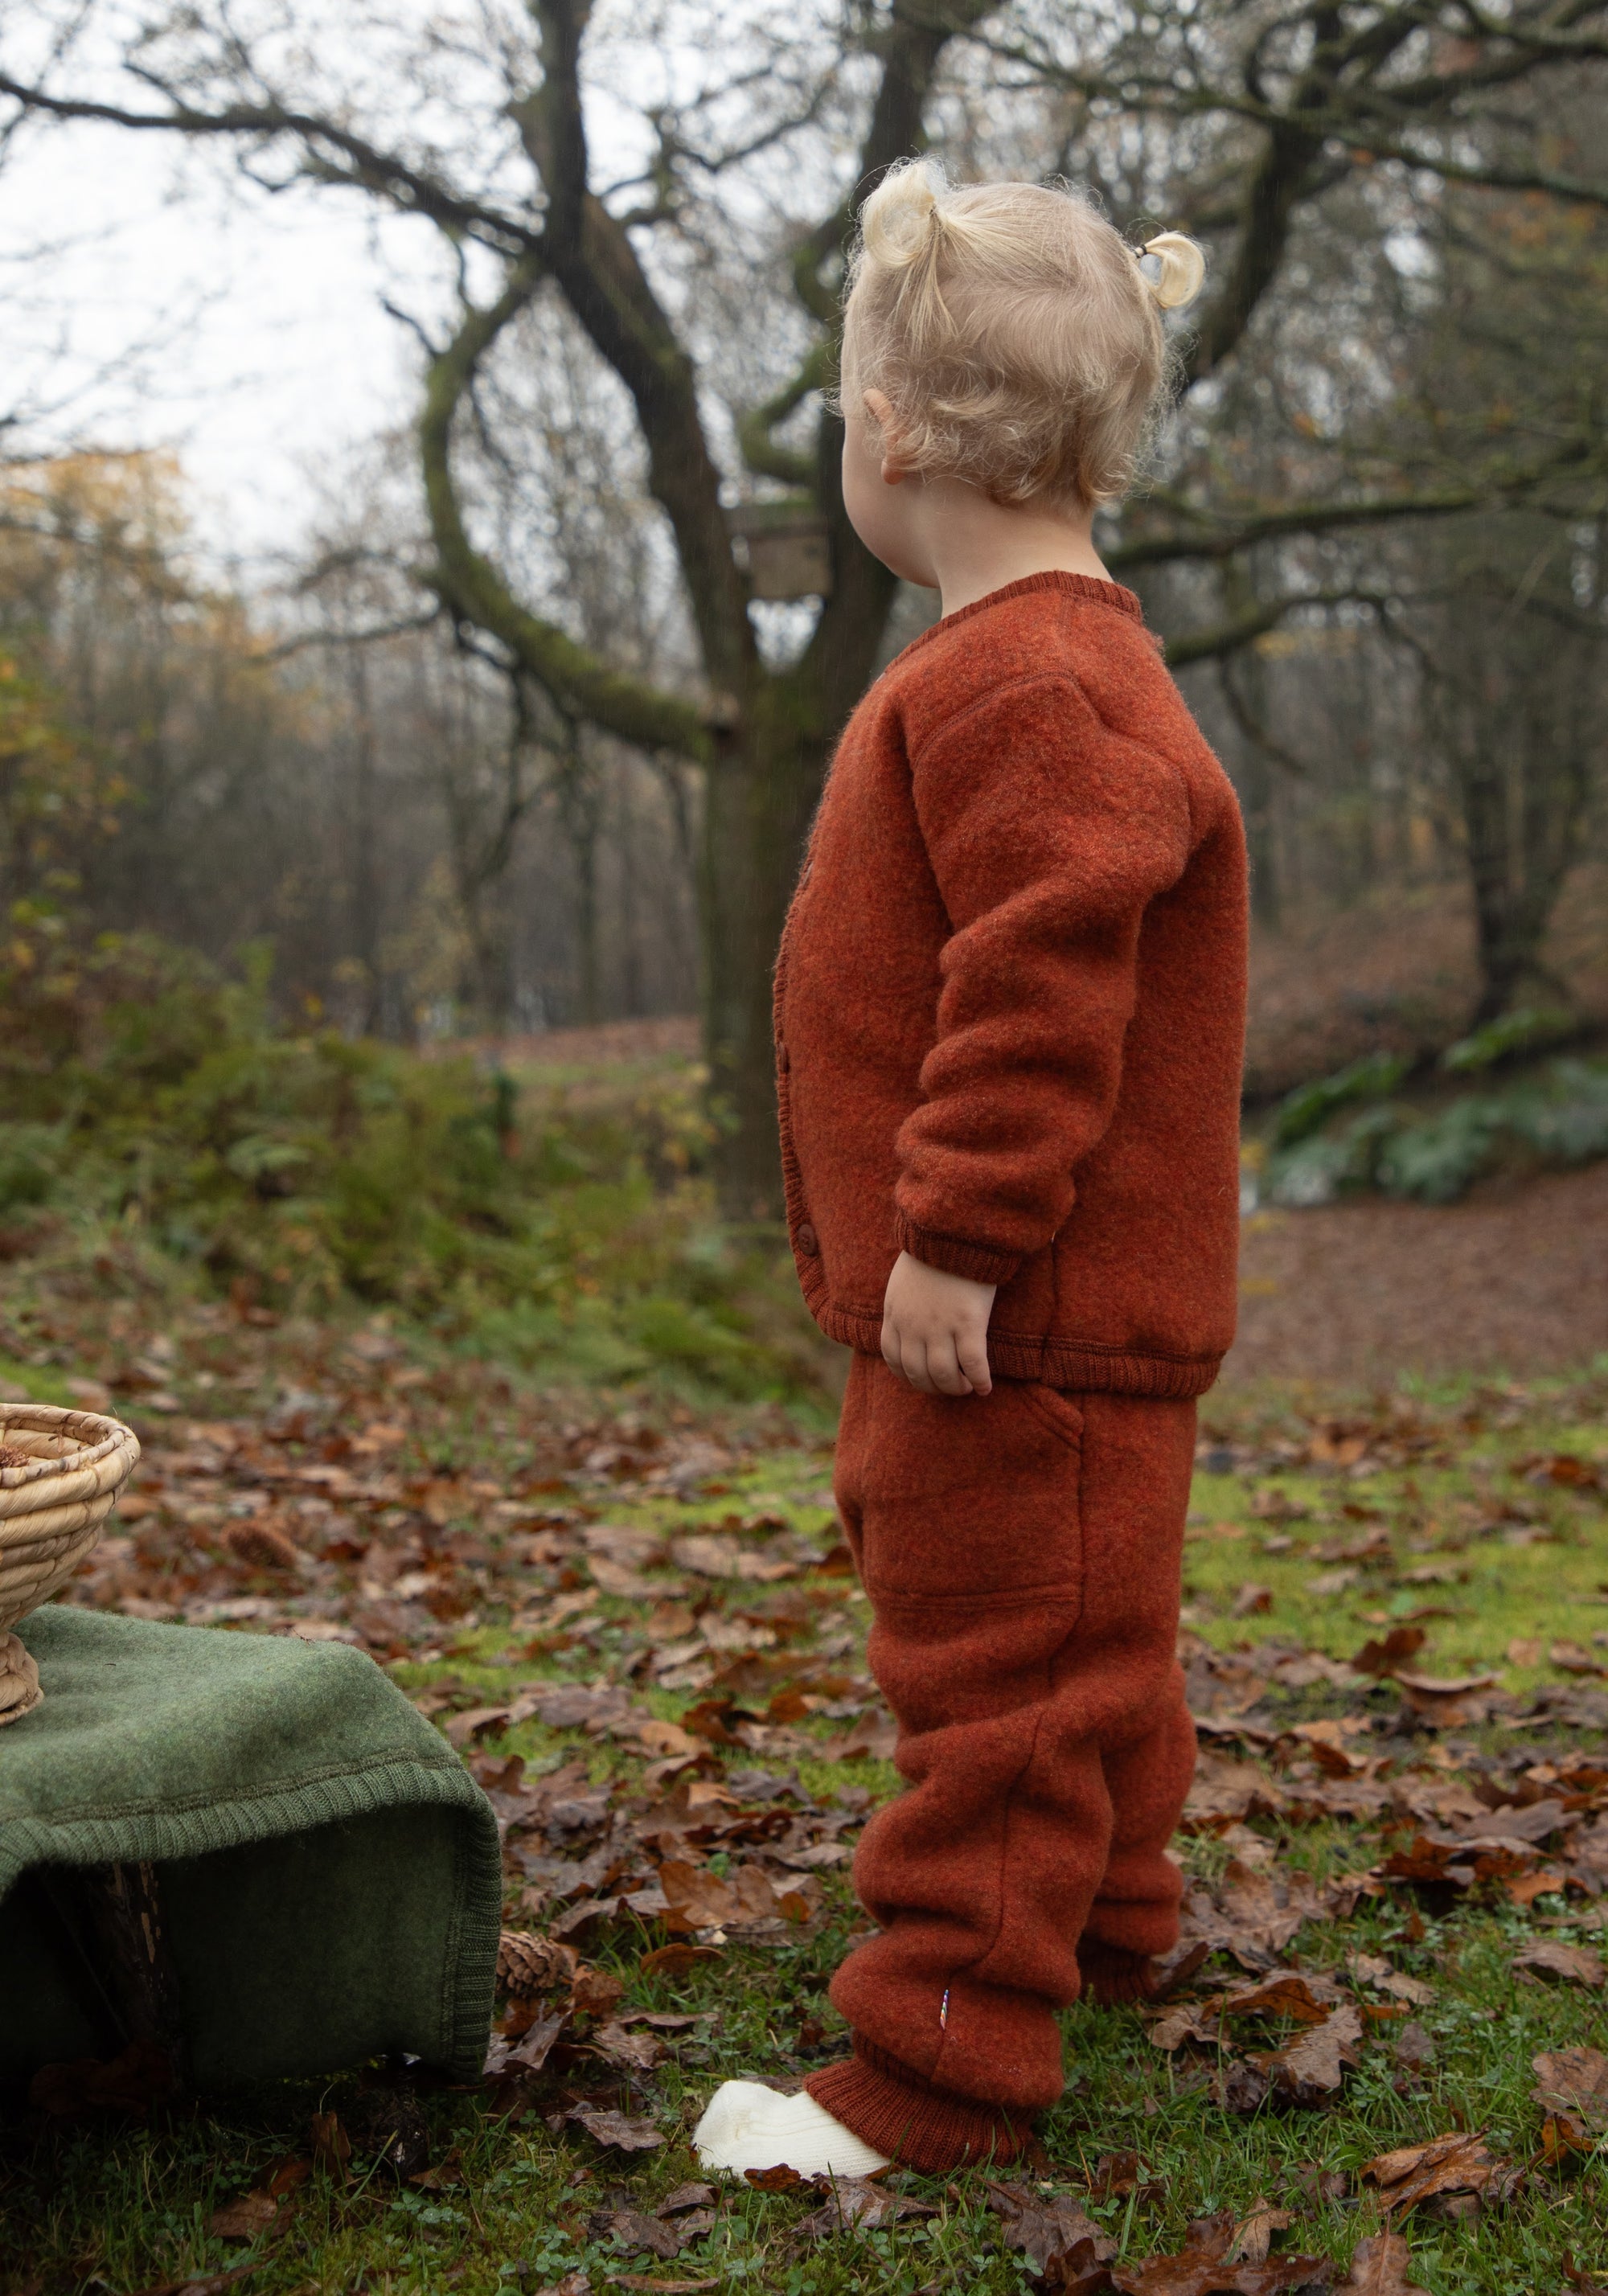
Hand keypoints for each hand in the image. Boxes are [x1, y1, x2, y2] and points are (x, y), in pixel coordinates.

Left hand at [881, 1251, 994, 1396]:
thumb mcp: (901, 1281)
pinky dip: (980, 1380)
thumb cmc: (933, 1252)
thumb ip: (902, 1305)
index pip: (893, 1358)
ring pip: (944, 1375)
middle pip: (918, 1373)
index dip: (908, 1375)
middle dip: (933, 1387)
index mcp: (895, 1314)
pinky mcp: (968, 1323)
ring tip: (966, 1387)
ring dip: (955, 1388)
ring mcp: (940, 1326)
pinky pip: (973, 1363)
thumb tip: (909, 1323)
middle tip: (949, 1387)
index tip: (923, 1379)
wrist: (954, 1231)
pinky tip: (986, 1387)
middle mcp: (913, 1326)